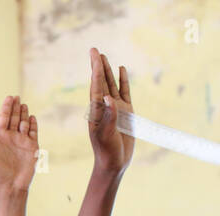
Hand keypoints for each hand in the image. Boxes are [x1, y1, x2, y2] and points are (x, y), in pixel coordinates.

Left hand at [0, 96, 38, 192]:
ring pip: (24, 124)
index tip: (9, 97)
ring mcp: (22, 142)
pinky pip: (33, 132)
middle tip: (17, 97)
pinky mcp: (32, 147)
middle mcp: (11, 138)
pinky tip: (32, 117)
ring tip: (23, 104)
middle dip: (16, 108)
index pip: (3, 118)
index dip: (6, 108)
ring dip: (24, 114)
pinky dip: (33, 124)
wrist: (10, 186)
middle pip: (14, 118)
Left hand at [88, 47, 133, 174]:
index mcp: (96, 111)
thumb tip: (108, 99)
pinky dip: (123, 81)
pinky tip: (122, 69)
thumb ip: (108, 117)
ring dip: (108, 71)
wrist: (115, 162)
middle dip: (97, 66)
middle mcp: (104, 107)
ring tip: (104, 56)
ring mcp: (115, 108)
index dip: (95, 72)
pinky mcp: (126, 112)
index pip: (96, 88)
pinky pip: (125, 92)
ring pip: (112, 85)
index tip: (94, 57)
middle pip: (101, 82)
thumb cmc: (107, 151)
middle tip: (94, 49)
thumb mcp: (106, 135)